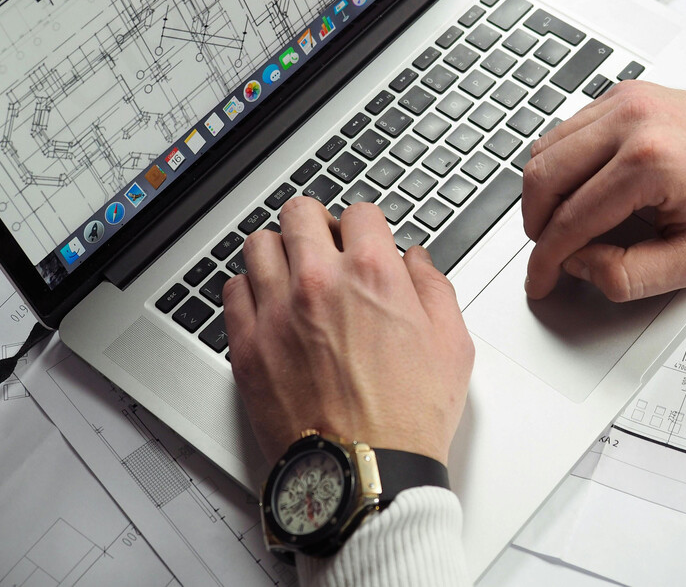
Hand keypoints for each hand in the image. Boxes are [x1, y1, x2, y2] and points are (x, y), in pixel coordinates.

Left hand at [223, 198, 473, 464]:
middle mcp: (318, 283)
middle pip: (300, 213)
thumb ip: (434, 288)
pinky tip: (268, 303)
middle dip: (317, 224)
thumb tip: (417, 263)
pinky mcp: (248, 347)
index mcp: (372, 274)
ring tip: (292, 271)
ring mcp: (276, 313)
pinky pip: (233, 291)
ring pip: (259, 245)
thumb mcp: (452, 344)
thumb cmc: (409, 418)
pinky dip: (250, 289)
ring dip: (279, 250)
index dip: (366, 225)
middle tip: (325, 244)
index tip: (364, 239)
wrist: (366, 473)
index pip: (360, 212)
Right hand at [522, 80, 685, 301]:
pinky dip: (560, 162)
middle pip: (543, 177)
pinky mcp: (625, 94)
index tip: (540, 280)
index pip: (570, 220)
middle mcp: (632, 122)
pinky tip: (577, 188)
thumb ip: (629, 276)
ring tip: (559, 223)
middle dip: (535, 224)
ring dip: (542, 192)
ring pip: (545, 149)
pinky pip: (566, 129)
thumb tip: (580, 265)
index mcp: (649, 163)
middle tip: (546, 252)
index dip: (546, 260)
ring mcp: (626, 101)